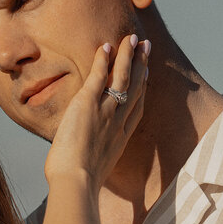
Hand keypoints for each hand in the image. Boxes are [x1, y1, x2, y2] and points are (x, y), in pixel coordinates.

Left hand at [43, 31, 148, 190]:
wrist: (76, 183)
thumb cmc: (80, 185)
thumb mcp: (94, 172)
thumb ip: (95, 161)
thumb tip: (86, 168)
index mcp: (121, 138)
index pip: (136, 107)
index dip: (142, 88)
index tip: (146, 73)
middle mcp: (118, 122)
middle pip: (135, 87)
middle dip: (141, 64)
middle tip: (145, 46)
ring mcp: (105, 112)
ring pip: (121, 77)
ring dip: (127, 56)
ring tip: (131, 38)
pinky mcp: (88, 105)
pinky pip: (98, 77)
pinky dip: (103, 61)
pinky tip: (106, 47)